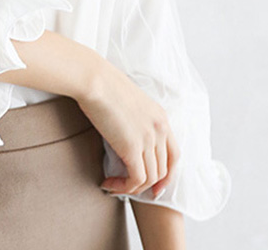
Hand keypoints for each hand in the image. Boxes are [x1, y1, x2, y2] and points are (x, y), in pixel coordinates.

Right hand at [77, 57, 179, 198]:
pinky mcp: (132, 147)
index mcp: (160, 116)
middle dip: (149, 184)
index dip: (167, 173)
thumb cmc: (103, 84)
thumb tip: (125, 134)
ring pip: (150, 177)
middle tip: (130, 188)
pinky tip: (110, 184)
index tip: (155, 185)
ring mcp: (148, 138)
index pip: (173, 154)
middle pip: (163, 169)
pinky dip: (124, 187)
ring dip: (132, 187)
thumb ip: (135, 119)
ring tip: (114, 185)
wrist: (94, 79)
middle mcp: (159, 128)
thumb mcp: (129, 101)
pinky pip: (136, 179)